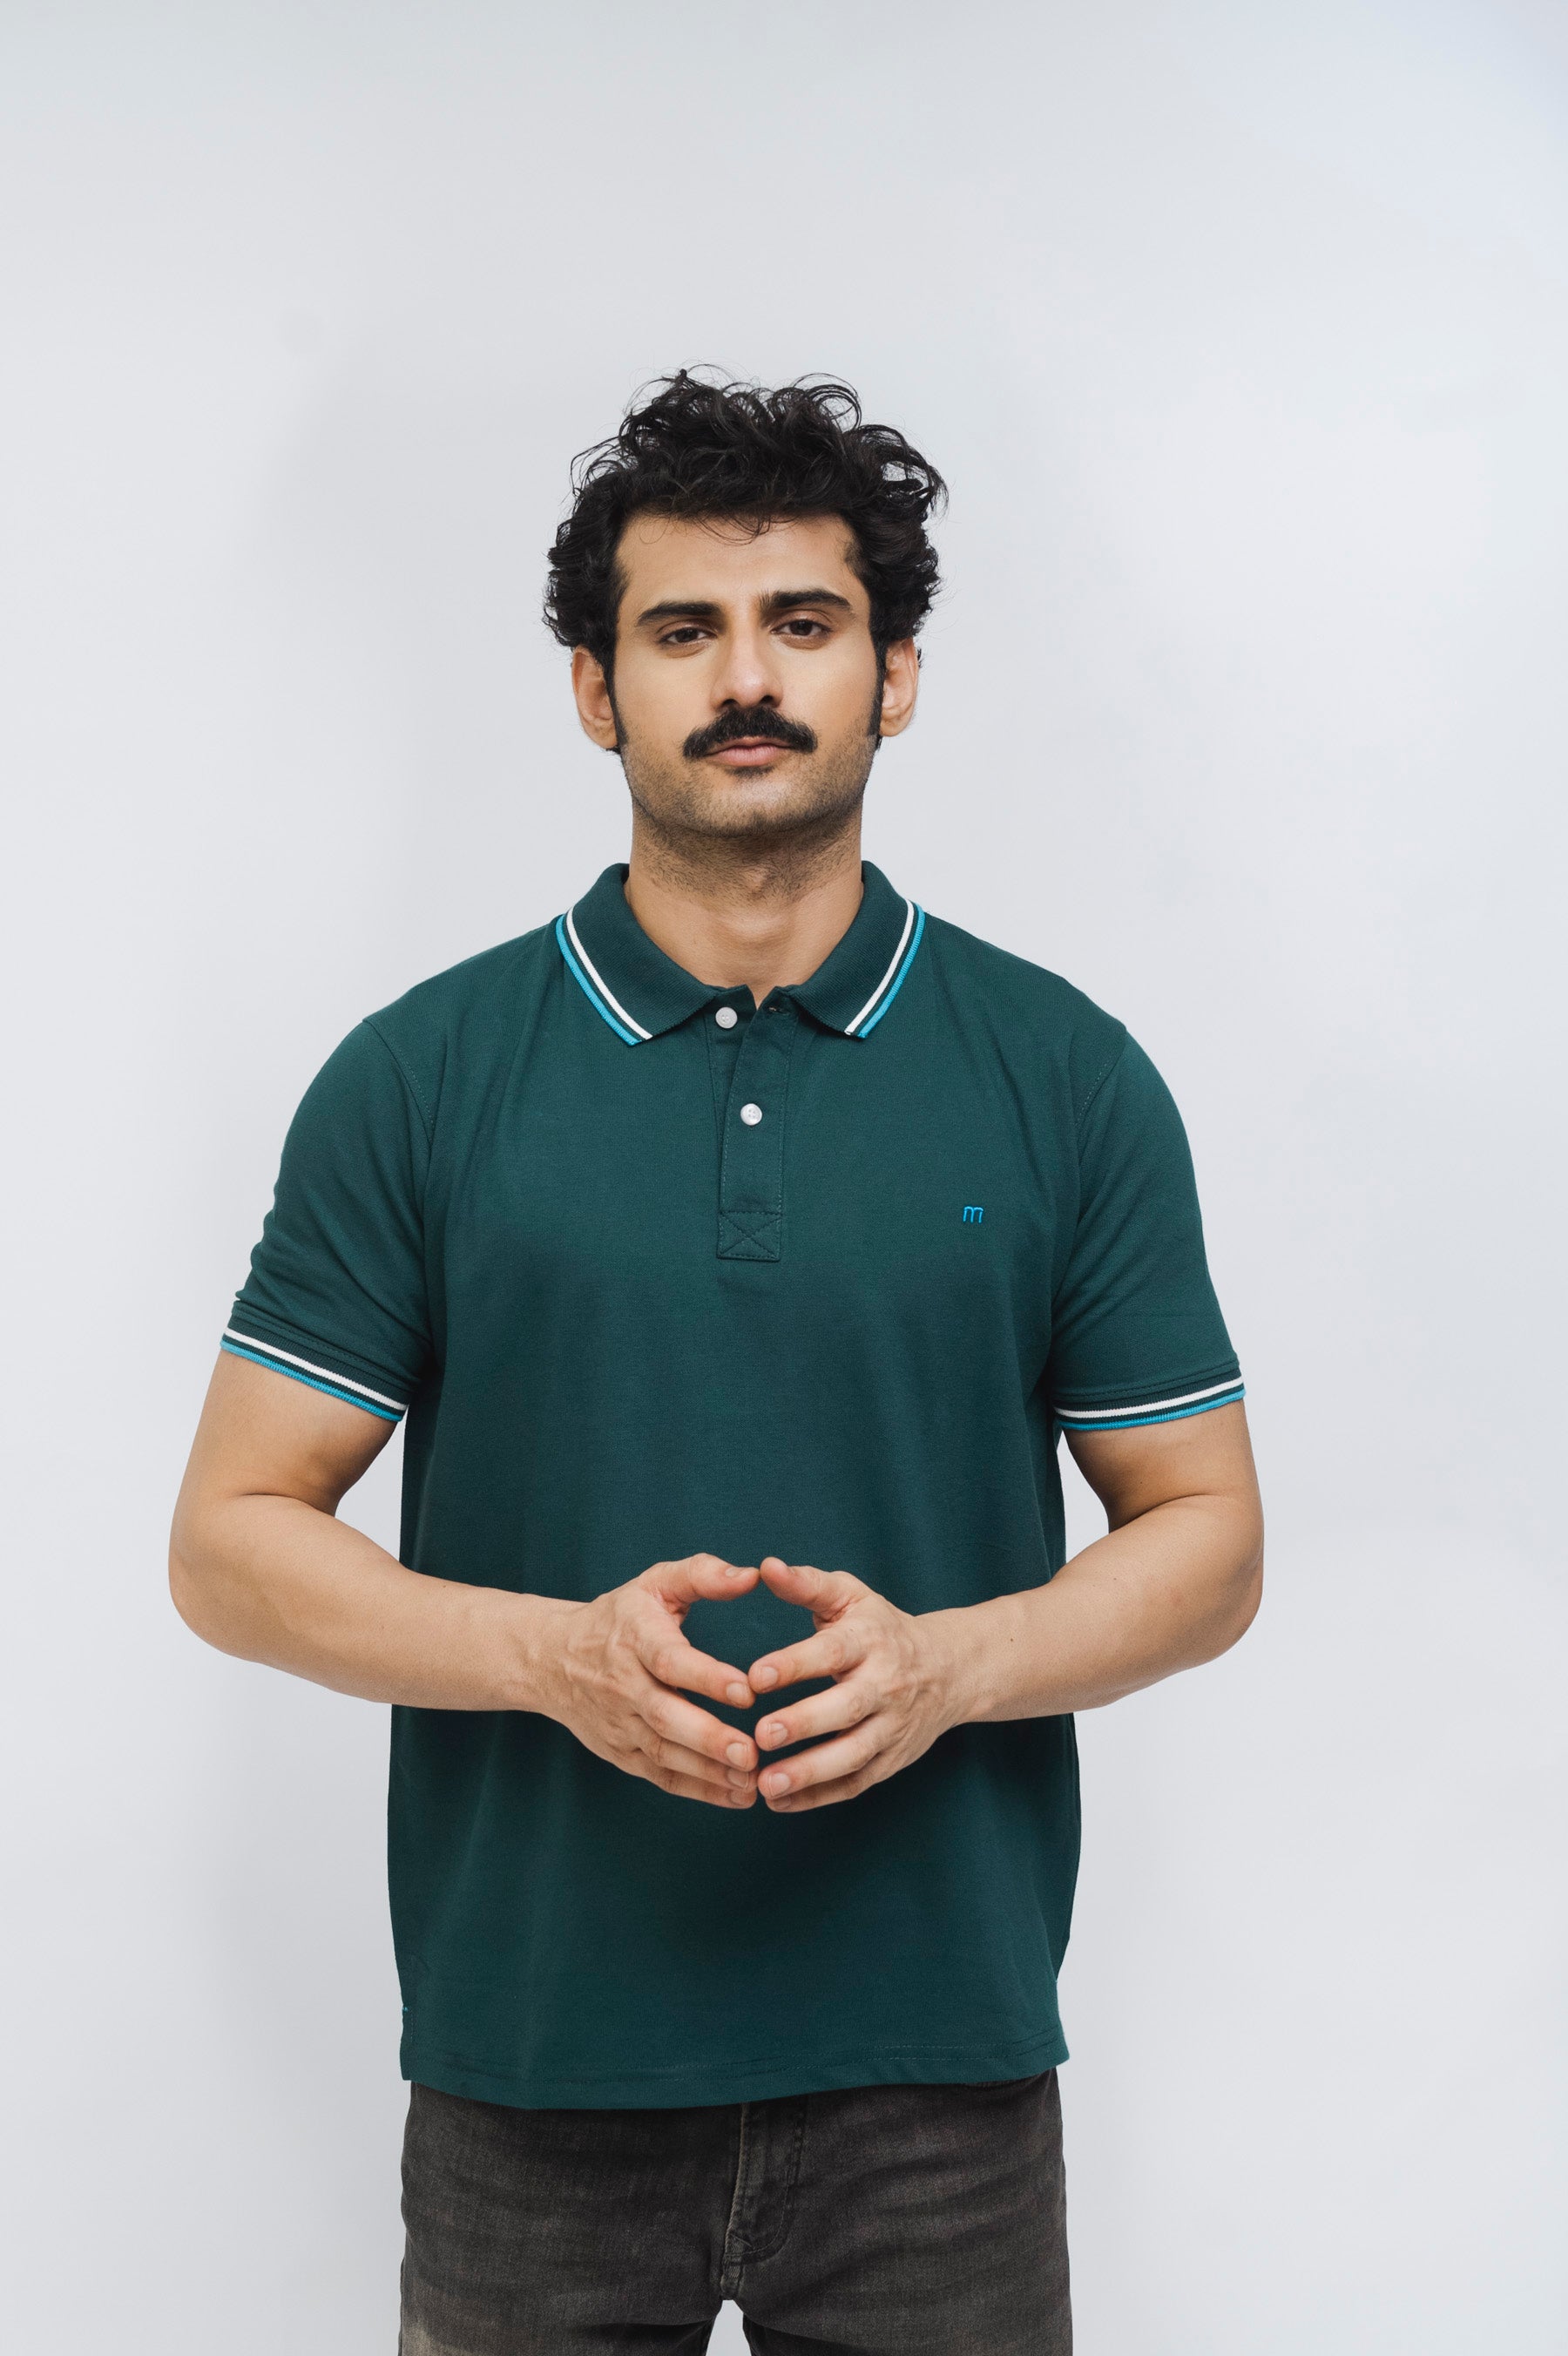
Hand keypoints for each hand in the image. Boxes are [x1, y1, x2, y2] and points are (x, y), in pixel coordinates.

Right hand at [539, 1554, 763, 1806]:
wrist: (553, 1659)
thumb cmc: (620, 1618)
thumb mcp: (655, 1583)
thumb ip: (703, 1575)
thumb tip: (752, 1576)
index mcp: (635, 1638)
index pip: (670, 1661)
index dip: (707, 1677)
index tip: (747, 1691)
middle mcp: (624, 1684)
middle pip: (664, 1716)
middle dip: (708, 1738)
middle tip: (750, 1752)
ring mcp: (619, 1723)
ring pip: (663, 1753)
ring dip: (708, 1772)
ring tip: (751, 1780)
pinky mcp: (620, 1753)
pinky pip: (659, 1776)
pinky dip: (697, 1790)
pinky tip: (735, 1795)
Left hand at [745, 1558, 964, 1812]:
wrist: (949, 1670)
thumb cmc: (880, 1628)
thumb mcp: (850, 1597)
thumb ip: (806, 1585)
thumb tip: (767, 1566)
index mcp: (871, 1640)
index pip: (833, 1652)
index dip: (795, 1663)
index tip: (755, 1675)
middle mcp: (885, 1685)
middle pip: (847, 1708)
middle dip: (804, 1724)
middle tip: (760, 1736)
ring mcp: (892, 1727)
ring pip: (853, 1755)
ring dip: (810, 1773)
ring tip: (766, 1784)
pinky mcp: (892, 1760)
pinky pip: (856, 1783)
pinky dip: (819, 1798)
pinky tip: (780, 1803)